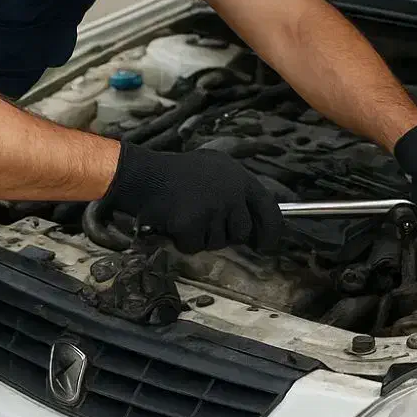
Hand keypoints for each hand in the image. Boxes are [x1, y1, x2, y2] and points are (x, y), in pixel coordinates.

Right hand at [105, 143, 283, 254]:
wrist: (145, 175)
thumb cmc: (179, 173)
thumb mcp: (216, 169)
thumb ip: (236, 189)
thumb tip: (253, 222)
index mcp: (240, 178)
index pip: (268, 209)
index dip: (271, 231)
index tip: (265, 246)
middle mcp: (232, 193)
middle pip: (241, 233)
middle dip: (224, 234)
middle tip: (204, 222)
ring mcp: (213, 209)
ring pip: (217, 243)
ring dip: (201, 237)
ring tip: (186, 215)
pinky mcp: (192, 224)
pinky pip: (194, 247)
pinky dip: (182, 241)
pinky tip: (174, 223)